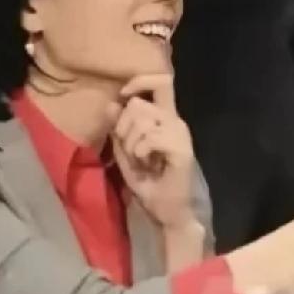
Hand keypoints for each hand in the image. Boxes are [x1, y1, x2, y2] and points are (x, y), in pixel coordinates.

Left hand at [107, 74, 195, 229]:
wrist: (168, 213)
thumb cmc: (150, 185)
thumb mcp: (126, 155)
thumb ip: (119, 131)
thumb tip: (111, 104)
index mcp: (165, 118)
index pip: (161, 81)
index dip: (140, 80)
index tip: (124, 96)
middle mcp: (175, 121)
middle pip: (140, 102)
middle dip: (123, 126)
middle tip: (130, 150)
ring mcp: (181, 133)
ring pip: (142, 119)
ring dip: (131, 143)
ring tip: (140, 160)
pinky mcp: (182, 149)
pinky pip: (151, 137)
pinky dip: (140, 151)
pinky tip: (147, 164)